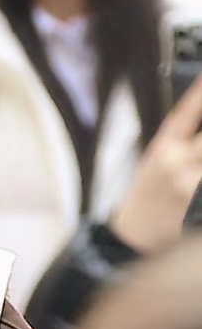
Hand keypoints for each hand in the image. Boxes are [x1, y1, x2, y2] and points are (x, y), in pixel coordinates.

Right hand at [110, 71, 201, 252]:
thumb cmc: (147, 194)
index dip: (199, 95)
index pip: (185, 114)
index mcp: (163, 146)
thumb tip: (200, 121)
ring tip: (200, 163)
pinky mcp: (194, 205)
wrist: (133, 232)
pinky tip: (200, 180)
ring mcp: (186, 185)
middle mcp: (174, 163)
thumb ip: (183, 140)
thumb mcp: (157, 159)